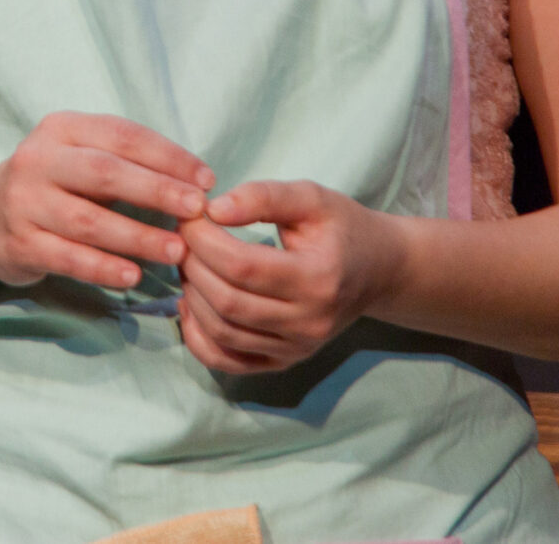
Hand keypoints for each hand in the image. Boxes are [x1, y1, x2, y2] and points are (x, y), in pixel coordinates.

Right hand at [0, 112, 214, 291]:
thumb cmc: (52, 185)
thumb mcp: (78, 157)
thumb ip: (125, 163)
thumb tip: (195, 183)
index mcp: (61, 129)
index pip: (122, 136)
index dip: (168, 156)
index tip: (206, 180)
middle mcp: (37, 160)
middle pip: (106, 173)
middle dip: (157, 191)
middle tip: (198, 211)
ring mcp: (23, 202)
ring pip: (89, 221)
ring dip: (138, 237)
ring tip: (177, 251)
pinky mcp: (19, 243)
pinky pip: (69, 258)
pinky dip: (104, 268)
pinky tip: (134, 276)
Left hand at [175, 179, 405, 373]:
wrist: (377, 272)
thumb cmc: (341, 228)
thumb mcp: (311, 198)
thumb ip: (263, 196)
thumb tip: (213, 208)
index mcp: (319, 279)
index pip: (243, 267)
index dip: (204, 240)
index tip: (188, 215)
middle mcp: (309, 323)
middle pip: (228, 301)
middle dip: (192, 265)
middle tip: (181, 236)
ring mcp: (296, 349)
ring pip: (222, 332)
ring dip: (191, 295)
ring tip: (187, 262)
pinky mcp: (283, 362)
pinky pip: (227, 362)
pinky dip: (197, 337)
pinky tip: (190, 303)